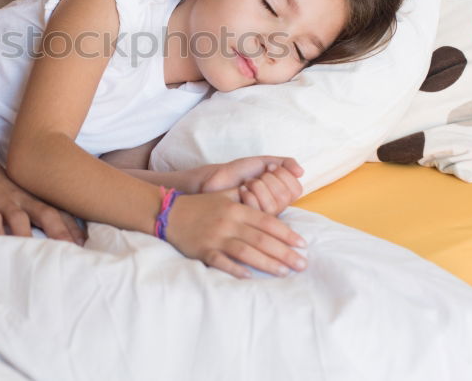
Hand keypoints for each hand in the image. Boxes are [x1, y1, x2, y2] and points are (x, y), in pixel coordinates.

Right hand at [0, 160, 86, 244]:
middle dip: (59, 231)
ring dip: (28, 235)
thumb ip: (40, 214)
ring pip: (19, 219)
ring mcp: (4, 202)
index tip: (86, 245)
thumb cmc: (2, 190)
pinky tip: (0, 247)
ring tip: (35, 254)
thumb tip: (65, 238)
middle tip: (70, 250)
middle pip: (46, 214)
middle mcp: (23, 200)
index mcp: (35, 199)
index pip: (59, 212)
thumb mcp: (23, 198)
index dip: (74, 228)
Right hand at [166, 192, 306, 278]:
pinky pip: (222, 261)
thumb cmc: (200, 206)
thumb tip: (268, 199)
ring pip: (246, 252)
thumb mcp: (223, 195)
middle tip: (302, 264)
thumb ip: (245, 197)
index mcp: (236, 208)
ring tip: (284, 272)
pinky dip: (236, 269)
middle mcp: (229, 222)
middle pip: (262, 239)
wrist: (169, 213)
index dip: (287, 233)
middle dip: (285, 253)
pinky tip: (250, 276)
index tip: (302, 244)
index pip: (268, 222)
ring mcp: (216, 237)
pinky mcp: (203, 250)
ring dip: (267, 263)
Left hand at [197, 156, 303, 214]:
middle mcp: (275, 207)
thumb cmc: (241, 171)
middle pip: (285, 197)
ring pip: (273, 205)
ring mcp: (261, 217)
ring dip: (258, 187)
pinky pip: (258, 211)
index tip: (269, 167)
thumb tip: (301, 171)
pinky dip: (249, 194)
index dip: (284, 175)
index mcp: (281, 195)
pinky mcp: (248, 221)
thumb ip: (285, 163)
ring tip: (247, 183)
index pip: (296, 189)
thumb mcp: (265, 162)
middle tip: (256, 176)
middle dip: (269, 180)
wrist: (217, 176)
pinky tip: (241, 190)